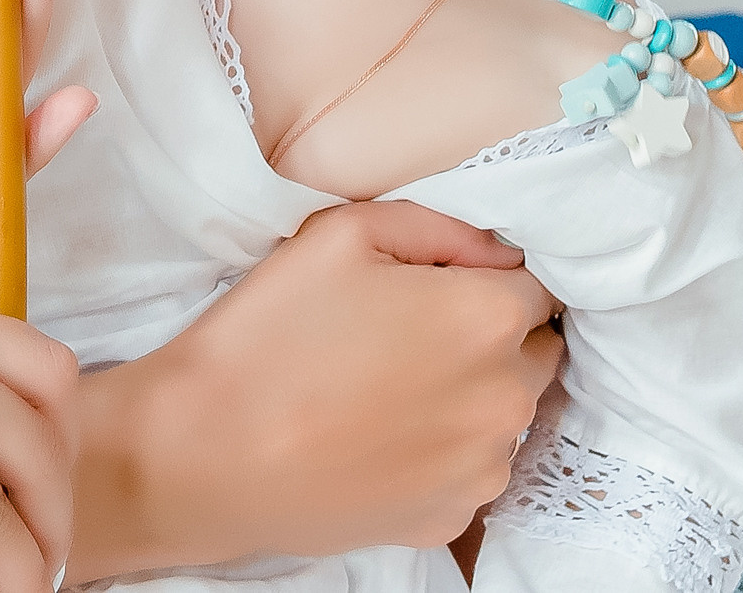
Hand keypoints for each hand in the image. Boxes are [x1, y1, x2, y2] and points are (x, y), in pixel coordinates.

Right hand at [71, 201, 562, 577]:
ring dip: (469, 395)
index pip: (535, 283)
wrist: (206, 454)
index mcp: (487, 317)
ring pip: (504, 413)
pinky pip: (470, 469)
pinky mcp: (450, 517)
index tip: (434, 283)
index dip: (484, 275)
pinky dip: (440, 451)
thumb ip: (433, 225)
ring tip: (385, 388)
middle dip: (489, 334)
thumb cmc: (267, 334)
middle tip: (407, 332)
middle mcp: (506, 397)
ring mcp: (482, 468)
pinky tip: (377, 437)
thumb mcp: (338, 233)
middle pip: (533, 349)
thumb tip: (491, 250)